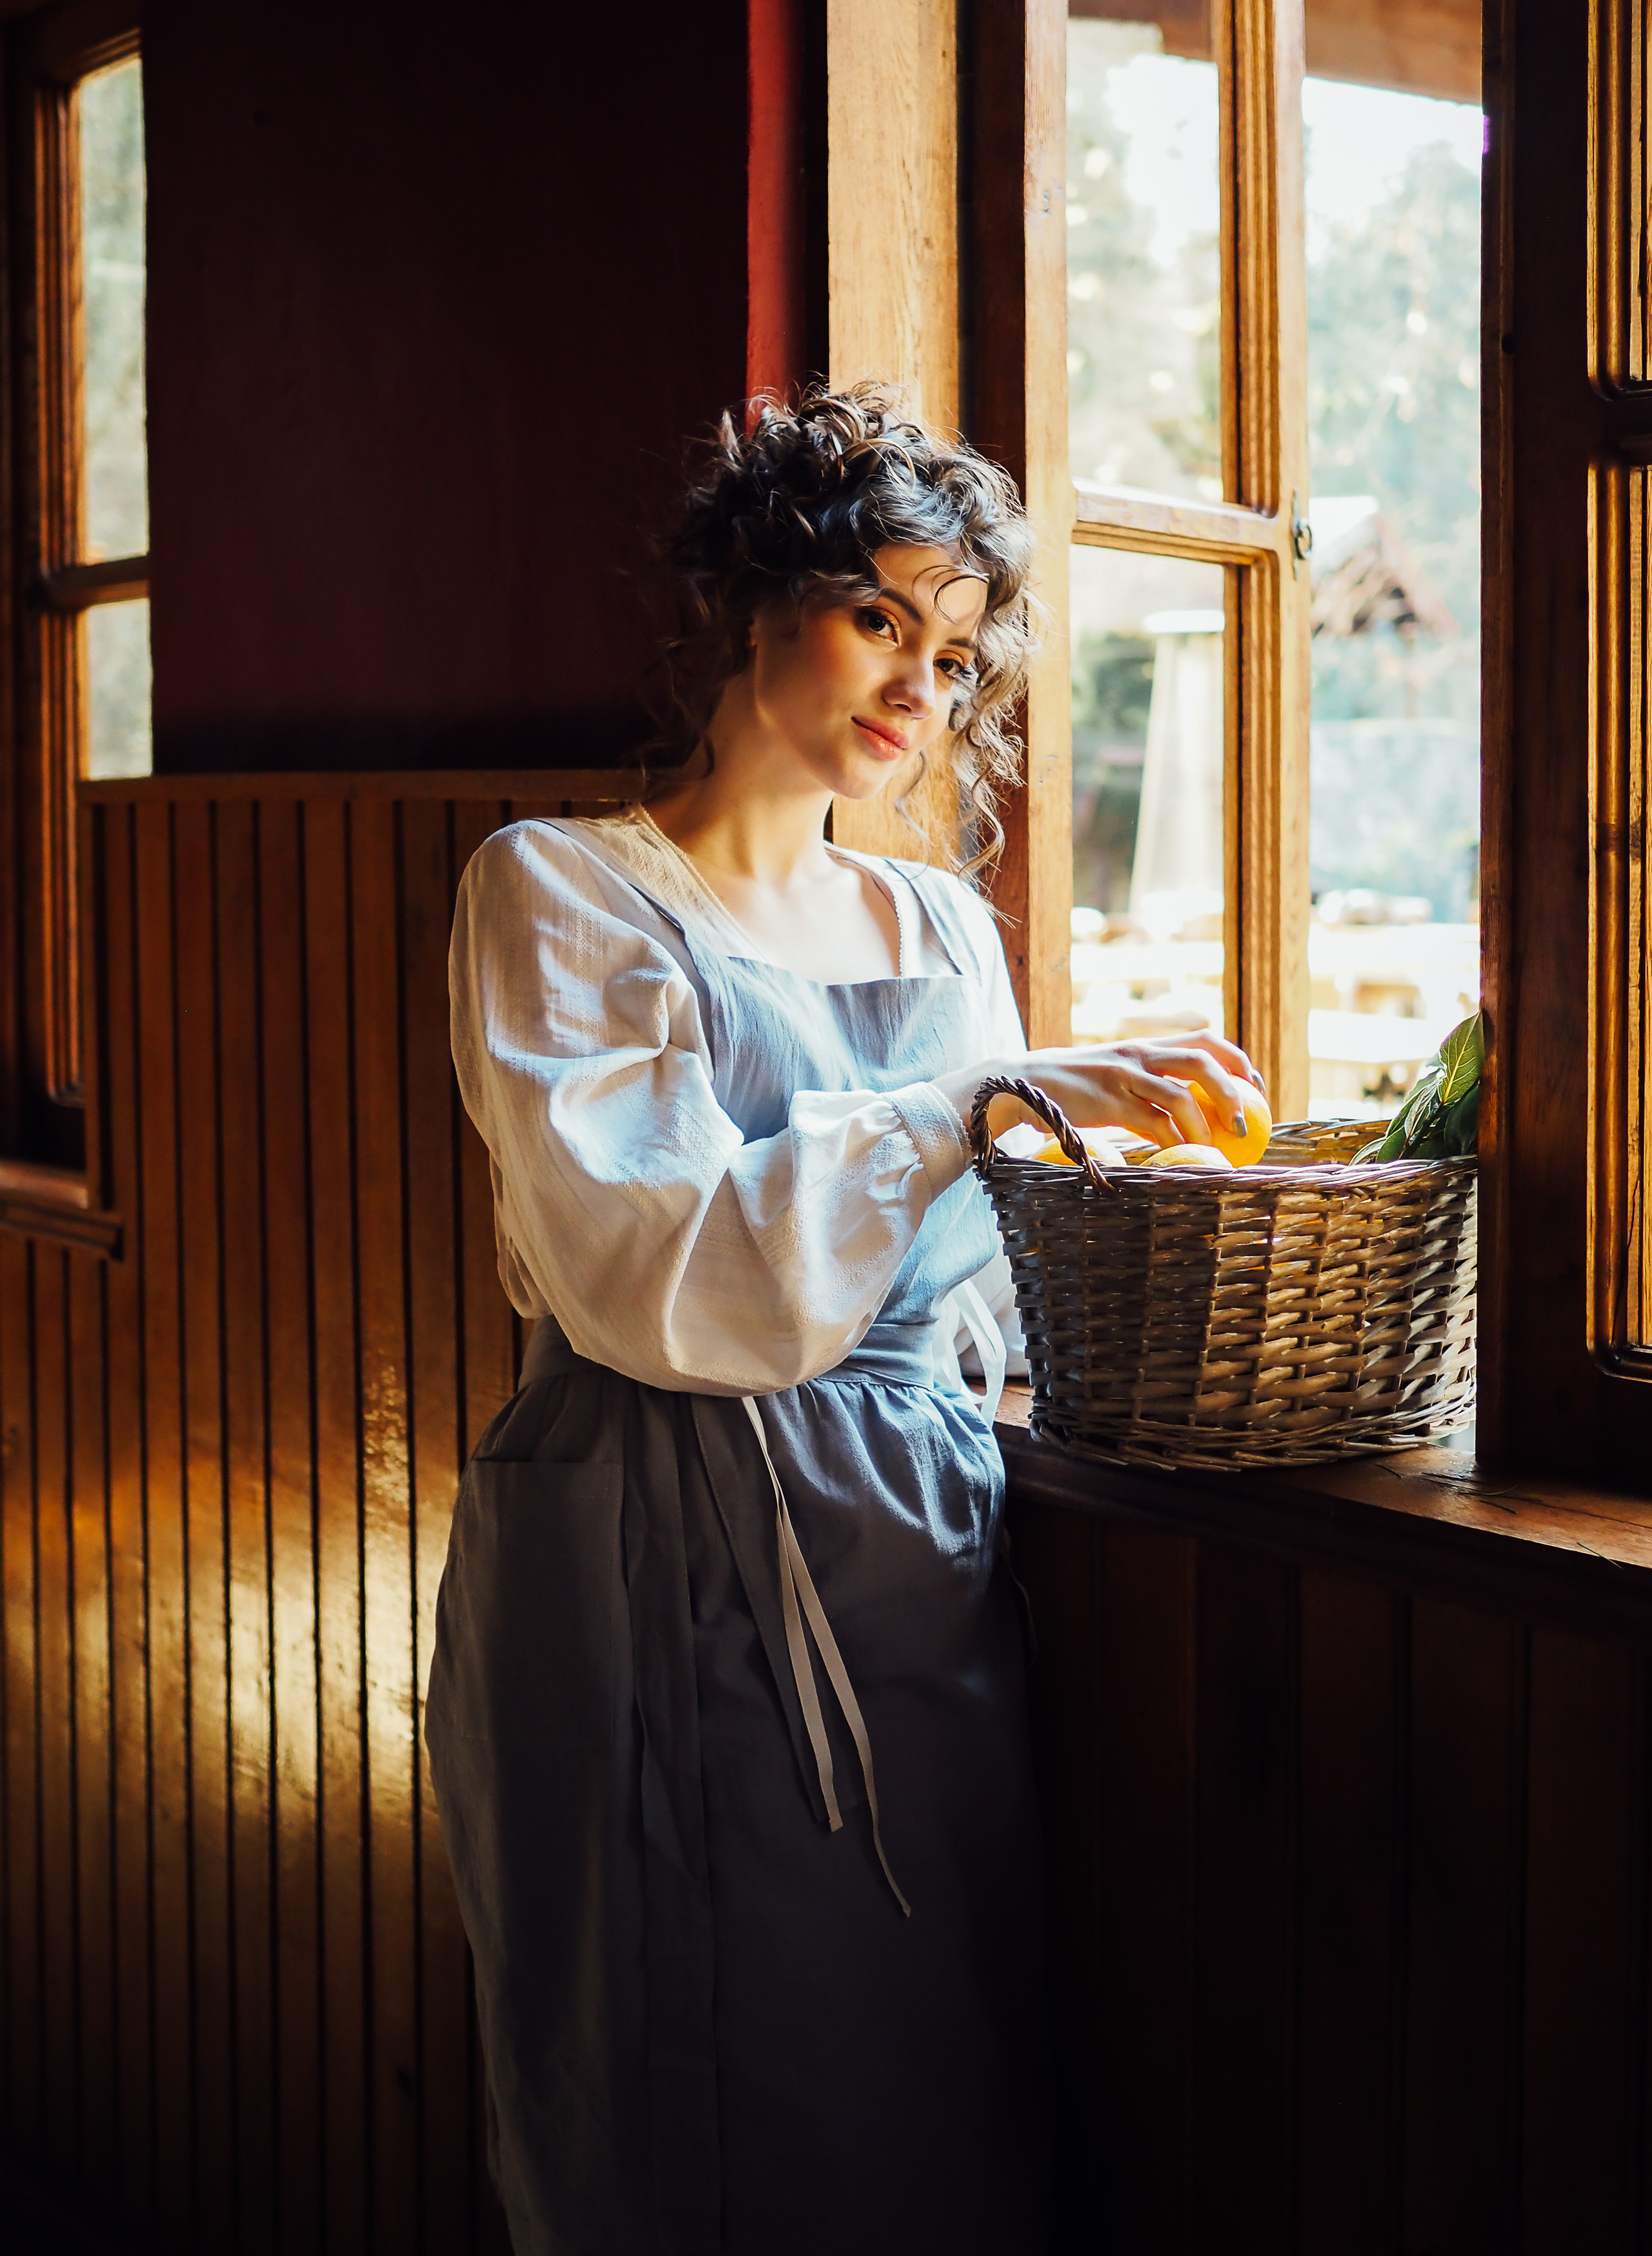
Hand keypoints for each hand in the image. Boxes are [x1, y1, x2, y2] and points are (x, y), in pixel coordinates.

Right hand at [935, 1031, 1266, 1150]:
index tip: (1256, 1088)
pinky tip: (1182, 1155)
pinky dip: (1173, 1141)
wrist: (1018, 1085)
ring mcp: (1122, 1076)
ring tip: (1219, 1146)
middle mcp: (1138, 1053)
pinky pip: (1152, 1122)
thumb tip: (1185, 1111)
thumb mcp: (1113, 1076)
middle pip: (1201, 1060)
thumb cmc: (1069, 1089)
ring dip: (1206, 1121)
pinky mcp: (1107, 1102)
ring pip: (1180, 1093)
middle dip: (1232, 1089)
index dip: (1237, 1060)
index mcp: (1144, 1044)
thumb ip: (1145, 1086)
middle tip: (1246, 1122)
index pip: (1204, 1039)